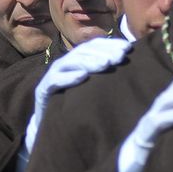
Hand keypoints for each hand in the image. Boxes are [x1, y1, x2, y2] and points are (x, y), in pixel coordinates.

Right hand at [24, 36, 131, 155]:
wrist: (50, 126)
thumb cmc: (77, 106)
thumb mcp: (93, 89)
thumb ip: (106, 75)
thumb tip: (130, 65)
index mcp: (78, 60)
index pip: (94, 46)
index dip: (110, 44)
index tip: (128, 48)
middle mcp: (65, 64)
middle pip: (84, 52)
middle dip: (103, 53)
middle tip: (120, 57)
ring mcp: (53, 75)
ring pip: (71, 62)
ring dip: (89, 62)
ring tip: (106, 64)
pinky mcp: (43, 89)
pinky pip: (55, 80)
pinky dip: (69, 77)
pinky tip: (83, 77)